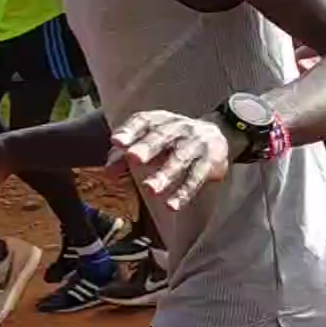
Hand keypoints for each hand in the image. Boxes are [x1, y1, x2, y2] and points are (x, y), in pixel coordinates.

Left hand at [111, 108, 230, 211]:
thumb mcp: (150, 140)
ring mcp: (195, 144)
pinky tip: (172, 205)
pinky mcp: (209, 162)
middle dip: (147, 147)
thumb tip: (108, 172)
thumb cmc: (173, 140)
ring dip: (165, 174)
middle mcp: (178, 128)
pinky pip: (196, 177)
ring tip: (149, 190)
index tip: (116, 142)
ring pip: (180, 158)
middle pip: (162, 136)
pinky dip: (184, 192)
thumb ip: (125, 154)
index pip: (143, 121)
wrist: (217, 134)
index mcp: (159, 121)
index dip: (130, 131)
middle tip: (132, 158)